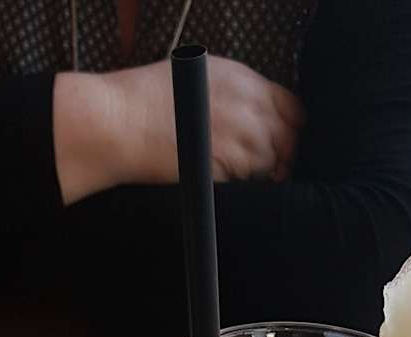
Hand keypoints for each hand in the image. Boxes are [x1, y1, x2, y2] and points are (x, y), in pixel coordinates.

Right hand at [54, 56, 302, 204]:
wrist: (118, 122)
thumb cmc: (145, 100)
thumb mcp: (199, 77)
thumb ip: (234, 93)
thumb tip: (254, 113)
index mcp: (243, 79)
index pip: (292, 107)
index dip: (289, 128)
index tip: (281, 140)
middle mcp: (247, 106)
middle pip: (286, 139)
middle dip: (278, 155)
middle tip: (263, 168)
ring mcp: (237, 139)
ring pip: (267, 164)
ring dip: (256, 173)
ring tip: (234, 173)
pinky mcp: (221, 168)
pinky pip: (244, 182)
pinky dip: (237, 185)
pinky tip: (218, 179)